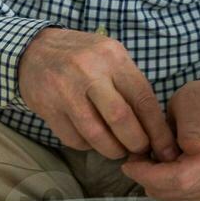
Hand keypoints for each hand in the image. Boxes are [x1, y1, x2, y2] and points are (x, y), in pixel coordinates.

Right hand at [18, 27, 178, 162]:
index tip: (165, 147)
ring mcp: (66, 90)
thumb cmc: (82, 55)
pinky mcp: (47, 108)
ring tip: (118, 150)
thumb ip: (129, 83)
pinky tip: (92, 140)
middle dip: (135, 142)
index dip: (156, 128)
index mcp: (113, 57)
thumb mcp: (109, 56)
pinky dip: (87, 146)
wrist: (34, 50)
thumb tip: (153, 124)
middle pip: (120, 118)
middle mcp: (90, 72)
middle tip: (140, 151)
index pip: (142, 97)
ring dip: (112, 149)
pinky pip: (74, 139)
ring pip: (96, 134)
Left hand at [123, 80, 199, 200]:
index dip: (150, 176)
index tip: (129, 164)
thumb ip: (190, 123)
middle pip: (177, 190)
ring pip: (177, 196)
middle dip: (149, 179)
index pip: (180, 177)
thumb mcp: (193, 100)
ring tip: (147, 160)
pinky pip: (182, 196)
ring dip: (155, 183)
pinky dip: (165, 186)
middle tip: (134, 160)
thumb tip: (190, 148)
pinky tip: (161, 167)